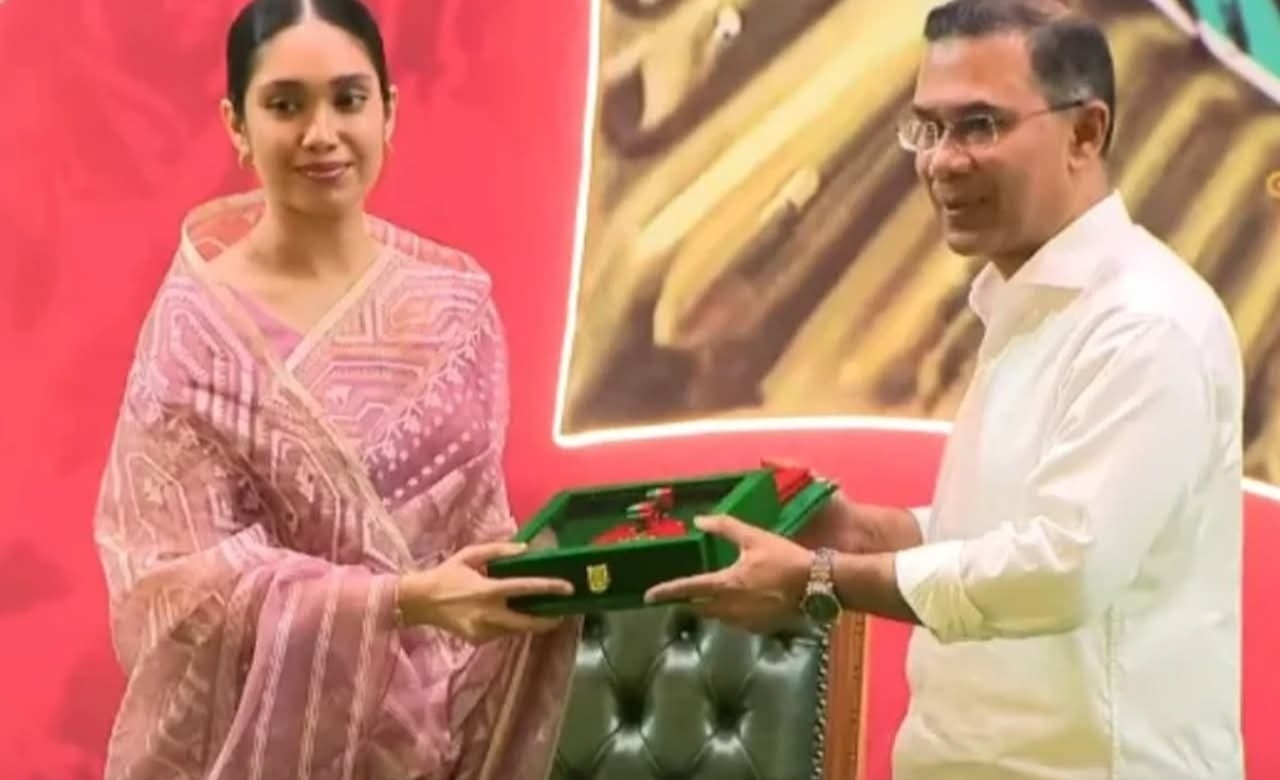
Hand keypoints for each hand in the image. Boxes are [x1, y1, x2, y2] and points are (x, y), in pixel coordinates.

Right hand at [397, 541, 573, 643]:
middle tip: (561, 613)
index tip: (568, 588)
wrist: (419, 601)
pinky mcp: (477, 640)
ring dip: (527, 622)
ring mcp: (482, 630)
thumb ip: (498, 550)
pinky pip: (500, 633)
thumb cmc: (446, 574)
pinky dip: (507, 624)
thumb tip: (525, 550)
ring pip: (514, 629)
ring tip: (539, 612)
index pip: (525, 588)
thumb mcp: (470, 555)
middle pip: (526, 622)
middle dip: (547, 620)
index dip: (549, 588)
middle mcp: (487, 613)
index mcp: (487, 590)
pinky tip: (506, 615)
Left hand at [643, 515, 813, 633]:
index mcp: (725, 584)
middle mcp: (730, 607)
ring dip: (711, 606)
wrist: (817, 584)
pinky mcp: (758, 629)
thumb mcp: (754, 537)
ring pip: (717, 616)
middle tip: (684, 592)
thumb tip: (699, 520)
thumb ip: (724, 527)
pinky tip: (743, 600)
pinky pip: (735, 622)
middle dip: (690, 599)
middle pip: (699, 606)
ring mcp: (744, 622)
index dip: (666, 591)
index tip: (648, 597)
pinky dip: (732, 612)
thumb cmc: (785, 558)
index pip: (687, 589)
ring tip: (716, 592)